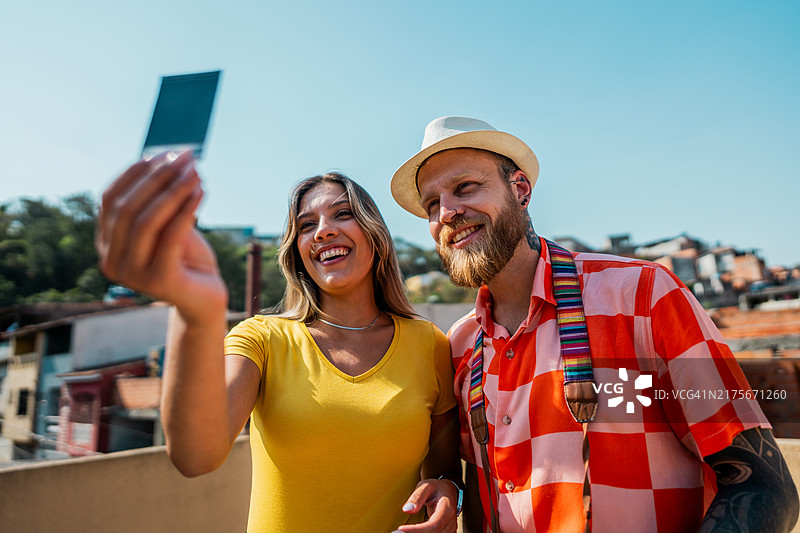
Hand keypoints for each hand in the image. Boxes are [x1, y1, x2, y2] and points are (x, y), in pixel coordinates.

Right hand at [96, 152, 227, 322]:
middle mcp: (111, 261)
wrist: (205, 299)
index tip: (163, 152)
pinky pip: (171, 237)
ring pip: (147, 221)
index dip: (135, 172)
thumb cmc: (186, 258)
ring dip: (173, 190)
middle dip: (157, 177)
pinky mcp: (159, 281)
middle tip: (185, 157)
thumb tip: (167, 157)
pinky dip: (186, 210)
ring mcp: (132, 275)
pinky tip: (201, 191)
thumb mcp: (168, 225)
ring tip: (195, 172)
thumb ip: (160, 200)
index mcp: (105, 244)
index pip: (110, 199)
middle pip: (127, 207)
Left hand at [393, 478, 458, 532]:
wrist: (448, 491)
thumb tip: (406, 510)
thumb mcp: (426, 486)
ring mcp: (450, 529)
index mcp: (447, 509)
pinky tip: (410, 532)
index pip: (433, 525)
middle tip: (396, 532)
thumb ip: (417, 496)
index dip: (417, 530)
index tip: (400, 529)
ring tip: (402, 531)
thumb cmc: (436, 488)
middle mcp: (450, 522)